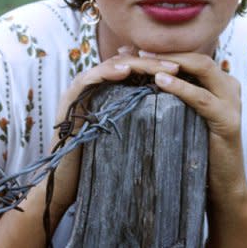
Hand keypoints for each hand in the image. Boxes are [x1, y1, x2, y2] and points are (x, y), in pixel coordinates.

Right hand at [47, 52, 181, 209]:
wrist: (66, 183)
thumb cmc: (97, 163)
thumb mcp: (124, 137)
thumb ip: (138, 120)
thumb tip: (171, 115)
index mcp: (105, 92)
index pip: (132, 70)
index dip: (156, 68)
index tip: (181, 72)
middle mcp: (92, 87)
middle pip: (123, 65)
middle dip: (151, 64)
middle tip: (176, 66)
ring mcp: (79, 91)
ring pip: (109, 67)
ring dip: (134, 65)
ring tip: (158, 67)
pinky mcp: (69, 100)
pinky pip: (88, 79)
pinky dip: (106, 72)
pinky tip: (125, 72)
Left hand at [143, 52, 246, 228]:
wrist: (222, 184)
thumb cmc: (197, 146)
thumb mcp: (184, 113)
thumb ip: (173, 93)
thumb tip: (140, 71)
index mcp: (220, 81)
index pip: (191, 56)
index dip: (164, 50)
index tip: (134, 49)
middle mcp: (229, 85)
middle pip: (196, 57)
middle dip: (166, 52)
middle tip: (136, 51)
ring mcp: (232, 101)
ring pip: (201, 69)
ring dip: (171, 62)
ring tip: (144, 59)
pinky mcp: (229, 120)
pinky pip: (203, 98)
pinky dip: (181, 87)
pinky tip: (160, 81)